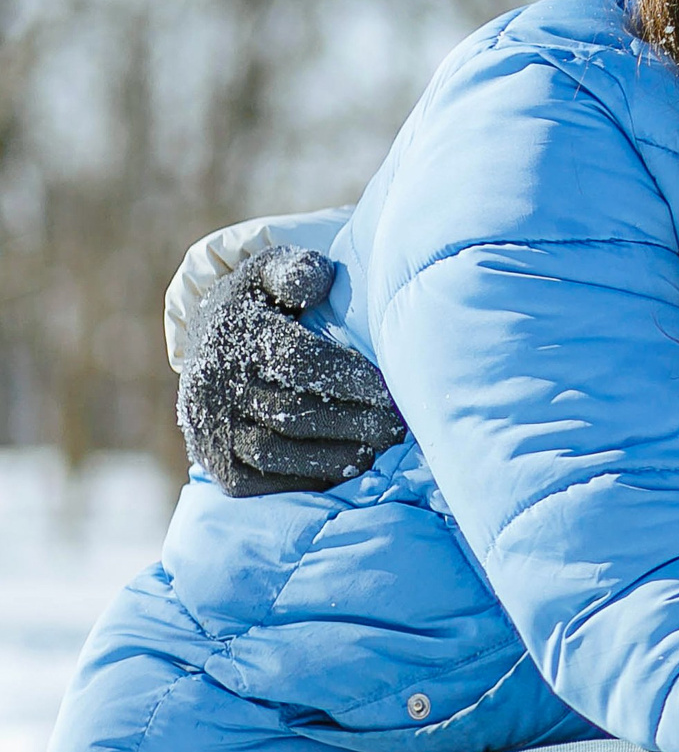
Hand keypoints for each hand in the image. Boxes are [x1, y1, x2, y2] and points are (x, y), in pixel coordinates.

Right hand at [176, 245, 408, 496]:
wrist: (207, 345)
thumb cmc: (262, 303)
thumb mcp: (272, 271)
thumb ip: (296, 269)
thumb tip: (313, 282)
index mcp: (232, 333)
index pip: (297, 361)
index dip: (348, 378)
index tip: (390, 390)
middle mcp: (212, 384)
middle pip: (291, 412)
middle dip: (353, 422)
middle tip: (397, 427)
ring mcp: (209, 427)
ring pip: (275, 452)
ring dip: (333, 456)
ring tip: (378, 448)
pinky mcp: (213, 462)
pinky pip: (259, 481)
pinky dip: (303, 480)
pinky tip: (344, 467)